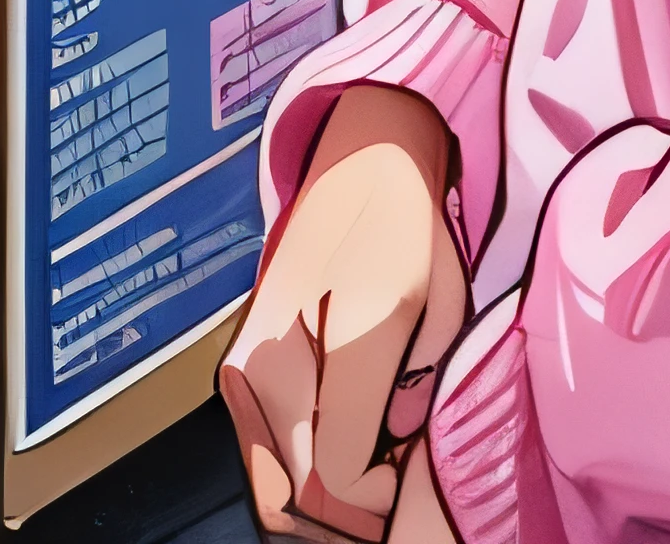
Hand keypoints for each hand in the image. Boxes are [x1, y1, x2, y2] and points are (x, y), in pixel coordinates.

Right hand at [222, 87, 467, 539]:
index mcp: (328, 338)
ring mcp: (242, 372)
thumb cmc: (404, 225)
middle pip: (295, 496)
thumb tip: (392, 447)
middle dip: (347, 514)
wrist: (358, 161)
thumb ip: (412, 388)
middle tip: (390, 491)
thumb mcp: (435, 301)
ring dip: (321, 503)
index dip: (378, 500)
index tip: (407, 476)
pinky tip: (343, 452)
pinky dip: (299, 474)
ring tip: (372, 474)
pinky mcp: (235, 374)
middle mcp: (266, 364)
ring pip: (272, 487)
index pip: (337, 473)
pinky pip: (263, 457)